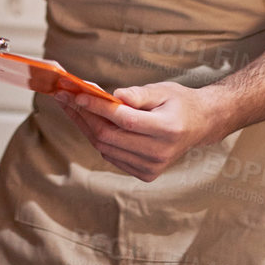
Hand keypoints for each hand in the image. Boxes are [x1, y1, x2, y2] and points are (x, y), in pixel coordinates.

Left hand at [52, 81, 223, 181]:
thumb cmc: (179, 103)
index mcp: (166, 130)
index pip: (124, 120)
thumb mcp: (162, 90)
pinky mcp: (146, 174)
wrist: (199, 125)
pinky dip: (98, 139)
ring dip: (86, 127)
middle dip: (83, 116)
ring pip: (106, 148)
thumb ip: (138, 94)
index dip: (98, 107)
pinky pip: (112, 156)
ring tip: (72, 107)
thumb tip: (113, 96)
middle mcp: (159, 153)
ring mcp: (152, 167)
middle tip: (65, 98)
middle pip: (109, 137)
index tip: (77, 94)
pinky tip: (90, 122)